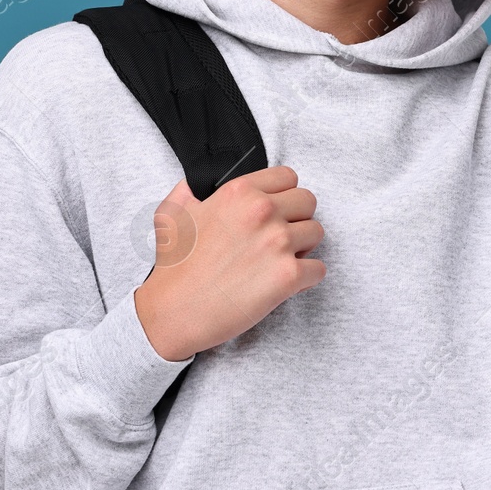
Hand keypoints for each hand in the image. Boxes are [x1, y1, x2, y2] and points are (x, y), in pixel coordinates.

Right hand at [133, 166, 324, 361]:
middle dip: (296, 219)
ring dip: (302, 248)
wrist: (174, 312)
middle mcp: (263, 211)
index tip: (275, 211)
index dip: (283, 195)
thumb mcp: (171, 213)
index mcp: (240, 192)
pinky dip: (305, 278)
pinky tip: (283, 284)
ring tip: (278, 261)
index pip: (288, 177)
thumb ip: (189, 190)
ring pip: (317, 233)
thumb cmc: (174, 267)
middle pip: (308, 202)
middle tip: (277, 238)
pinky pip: (318, 269)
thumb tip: (197, 184)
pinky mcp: (288, 276)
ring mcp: (278, 243)